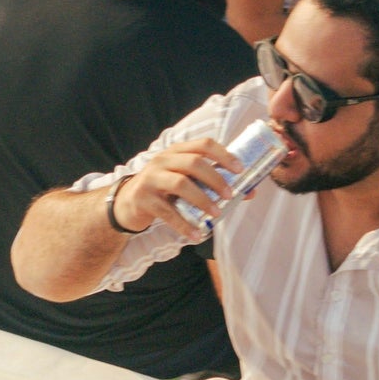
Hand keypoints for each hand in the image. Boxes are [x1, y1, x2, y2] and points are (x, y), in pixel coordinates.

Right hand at [113, 141, 240, 242]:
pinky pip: (167, 212)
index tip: (240, 169)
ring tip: (217, 214)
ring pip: (181, 184)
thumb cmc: (165, 191)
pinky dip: (184, 225)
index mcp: (177, 152)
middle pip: (194, 163)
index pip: (203, 145)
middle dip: (216, 179)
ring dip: (202, 200)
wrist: (128, 203)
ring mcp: (151, 179)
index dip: (224, 155)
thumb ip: (212, 184)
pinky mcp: (144, 199)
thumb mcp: (186, 181)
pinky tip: (197, 234)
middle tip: (231, 195)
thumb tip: (250, 192)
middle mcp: (163, 160)